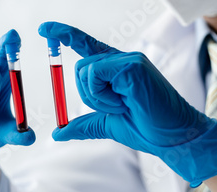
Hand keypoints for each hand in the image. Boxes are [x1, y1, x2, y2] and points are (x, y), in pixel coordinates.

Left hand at [39, 21, 216, 185]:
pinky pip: (96, 75)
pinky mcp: (132, 64)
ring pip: (86, 71)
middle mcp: (121, 60)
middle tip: (115, 108)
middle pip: (80, 67)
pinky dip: (102, 95)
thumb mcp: (106, 125)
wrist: (172, 137)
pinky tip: (124, 102)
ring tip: (123, 105)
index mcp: (114, 70)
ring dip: (97, 97)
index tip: (44, 28)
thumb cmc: (146, 128)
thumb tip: (58, 133)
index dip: (64, 34)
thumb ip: (83, 125)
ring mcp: (128, 59)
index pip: (85, 45)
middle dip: (87, 95)